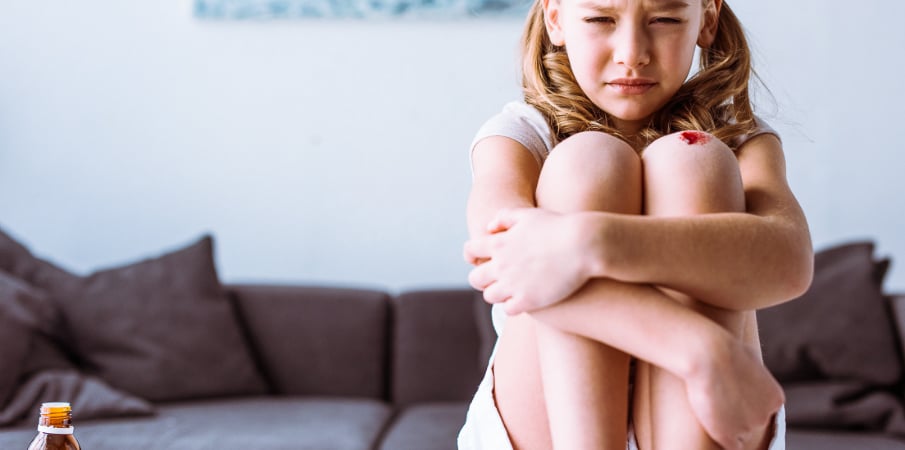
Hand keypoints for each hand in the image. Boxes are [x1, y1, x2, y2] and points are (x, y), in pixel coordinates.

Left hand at [463, 208, 593, 314]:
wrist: (584, 244)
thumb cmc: (559, 226)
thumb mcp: (529, 214)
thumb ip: (505, 218)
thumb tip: (489, 229)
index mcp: (499, 243)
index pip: (470, 251)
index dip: (472, 255)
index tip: (479, 259)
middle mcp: (501, 265)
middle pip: (475, 278)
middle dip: (482, 278)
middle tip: (495, 278)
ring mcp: (513, 285)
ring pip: (490, 296)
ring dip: (498, 292)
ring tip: (511, 289)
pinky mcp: (528, 301)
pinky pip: (508, 309)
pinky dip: (513, 305)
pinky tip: (524, 298)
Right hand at [684, 338, 784, 449]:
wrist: (708, 355)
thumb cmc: (725, 350)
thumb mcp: (749, 360)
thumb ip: (753, 375)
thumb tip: (749, 372)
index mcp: (775, 399)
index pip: (761, 411)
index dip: (743, 405)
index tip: (730, 396)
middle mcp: (765, 416)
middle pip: (750, 423)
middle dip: (736, 414)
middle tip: (718, 398)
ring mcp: (747, 428)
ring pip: (737, 433)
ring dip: (725, 423)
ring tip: (709, 401)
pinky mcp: (728, 436)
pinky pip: (727, 444)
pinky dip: (719, 435)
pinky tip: (710, 421)